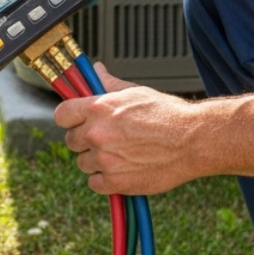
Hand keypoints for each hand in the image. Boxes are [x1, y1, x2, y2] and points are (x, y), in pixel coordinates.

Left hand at [54, 64, 204, 195]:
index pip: (61, 114)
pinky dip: (106, 179)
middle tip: (106, 138)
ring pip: (83, 163)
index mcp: (99, 108)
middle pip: (71, 140)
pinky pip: (95, 183)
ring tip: (120, 153)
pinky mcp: (115, 182)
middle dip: (85, 140)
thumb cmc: (167, 114)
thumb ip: (109, 84)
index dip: (69, 118)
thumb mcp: (135, 91)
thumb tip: (95, 71)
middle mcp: (97, 133)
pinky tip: (122, 169)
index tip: (76, 121)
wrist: (192, 140)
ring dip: (96, 160)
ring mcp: (104, 159)